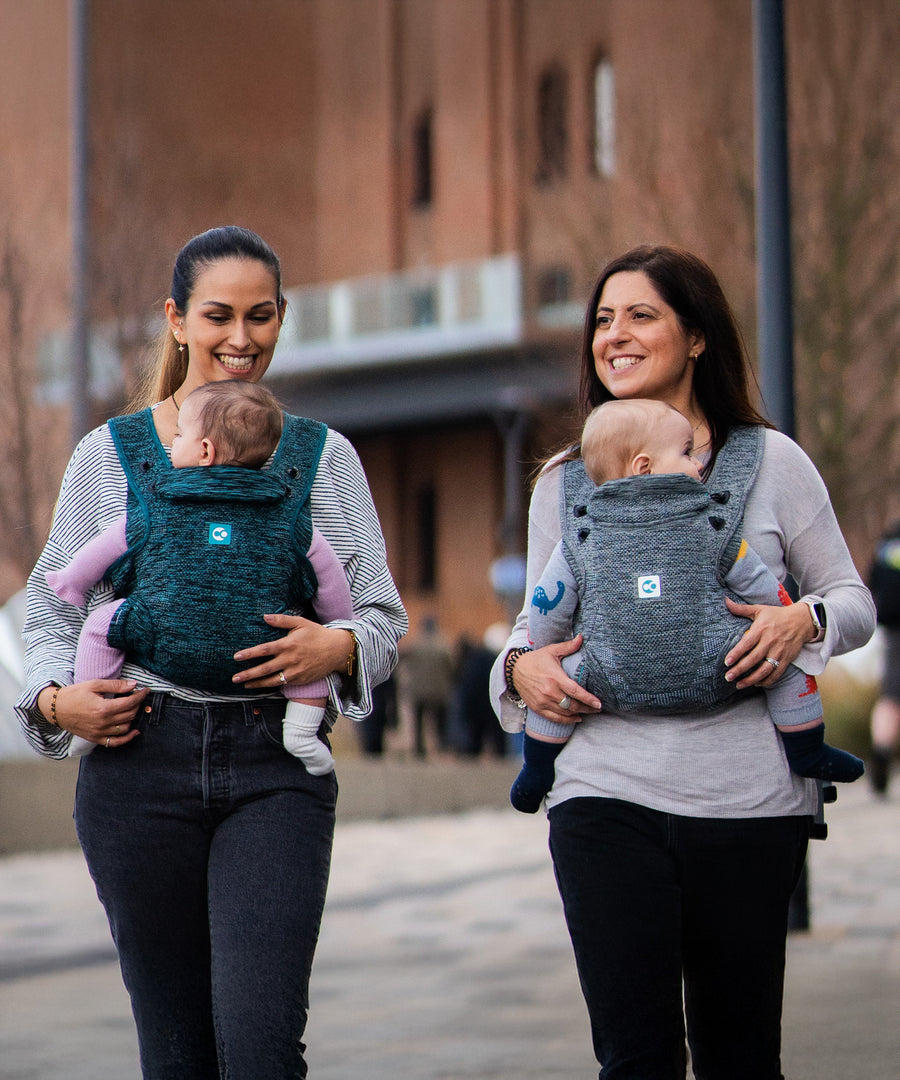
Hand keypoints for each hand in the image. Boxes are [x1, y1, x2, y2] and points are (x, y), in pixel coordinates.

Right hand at [40, 680, 146, 747]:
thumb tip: (134, 684)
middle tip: (137, 697)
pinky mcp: (95, 738)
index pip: (130, 702)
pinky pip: (115, 742)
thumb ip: (115, 685)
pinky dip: (127, 738)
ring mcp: (99, 732)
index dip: (140, 696)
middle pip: (130, 715)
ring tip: (132, 708)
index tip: (145, 690)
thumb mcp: (94, 685)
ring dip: (133, 718)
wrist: (56, 709)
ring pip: (126, 728)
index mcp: (103, 708)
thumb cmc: (74, 694)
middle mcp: (102, 722)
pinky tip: (134, 731)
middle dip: (137, 704)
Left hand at [232, 614, 352, 689]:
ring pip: (273, 680)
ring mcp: (296, 672)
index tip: (237, 657)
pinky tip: (263, 685)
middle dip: (248, 674)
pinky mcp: (301, 680)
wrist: (337, 650)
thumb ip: (282, 620)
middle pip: (265, 669)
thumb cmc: (317, 634)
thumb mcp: (301, 623)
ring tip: (245, 685)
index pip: (265, 650)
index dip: (250, 654)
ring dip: (257, 684)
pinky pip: (283, 684)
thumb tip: (265, 616)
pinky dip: (272, 685)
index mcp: (289, 644)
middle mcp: (291, 659)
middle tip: (234, 678)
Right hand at [510, 636, 602, 723]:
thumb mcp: (552, 651)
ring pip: (565, 713)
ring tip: (588, 712)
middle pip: (573, 705)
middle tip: (597, 709)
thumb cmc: (536, 659)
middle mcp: (549, 691)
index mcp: (555, 677)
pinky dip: (567, 720)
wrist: (515, 670)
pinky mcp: (538, 708)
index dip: (588, 699)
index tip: (599, 704)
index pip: (575, 691)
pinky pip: (555, 719)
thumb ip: (568, 647)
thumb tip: (581, 637)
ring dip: (579, 714)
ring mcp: (543, 701)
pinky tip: (576, 718)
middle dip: (587, 708)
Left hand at [723, 598, 813, 688]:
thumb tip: (725, 600)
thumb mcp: (759, 609)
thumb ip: (741, 609)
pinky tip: (756, 684)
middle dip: (740, 670)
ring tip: (739, 685)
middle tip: (728, 677)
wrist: (802, 620)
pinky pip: (777, 673)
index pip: (746, 643)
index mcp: (761, 629)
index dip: (736, 653)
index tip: (726, 662)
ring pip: (765, 670)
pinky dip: (767, 681)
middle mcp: (770, 641)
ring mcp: (779, 652)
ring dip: (751, 679)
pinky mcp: (787, 659)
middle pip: (754, 659)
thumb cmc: (777, 615)